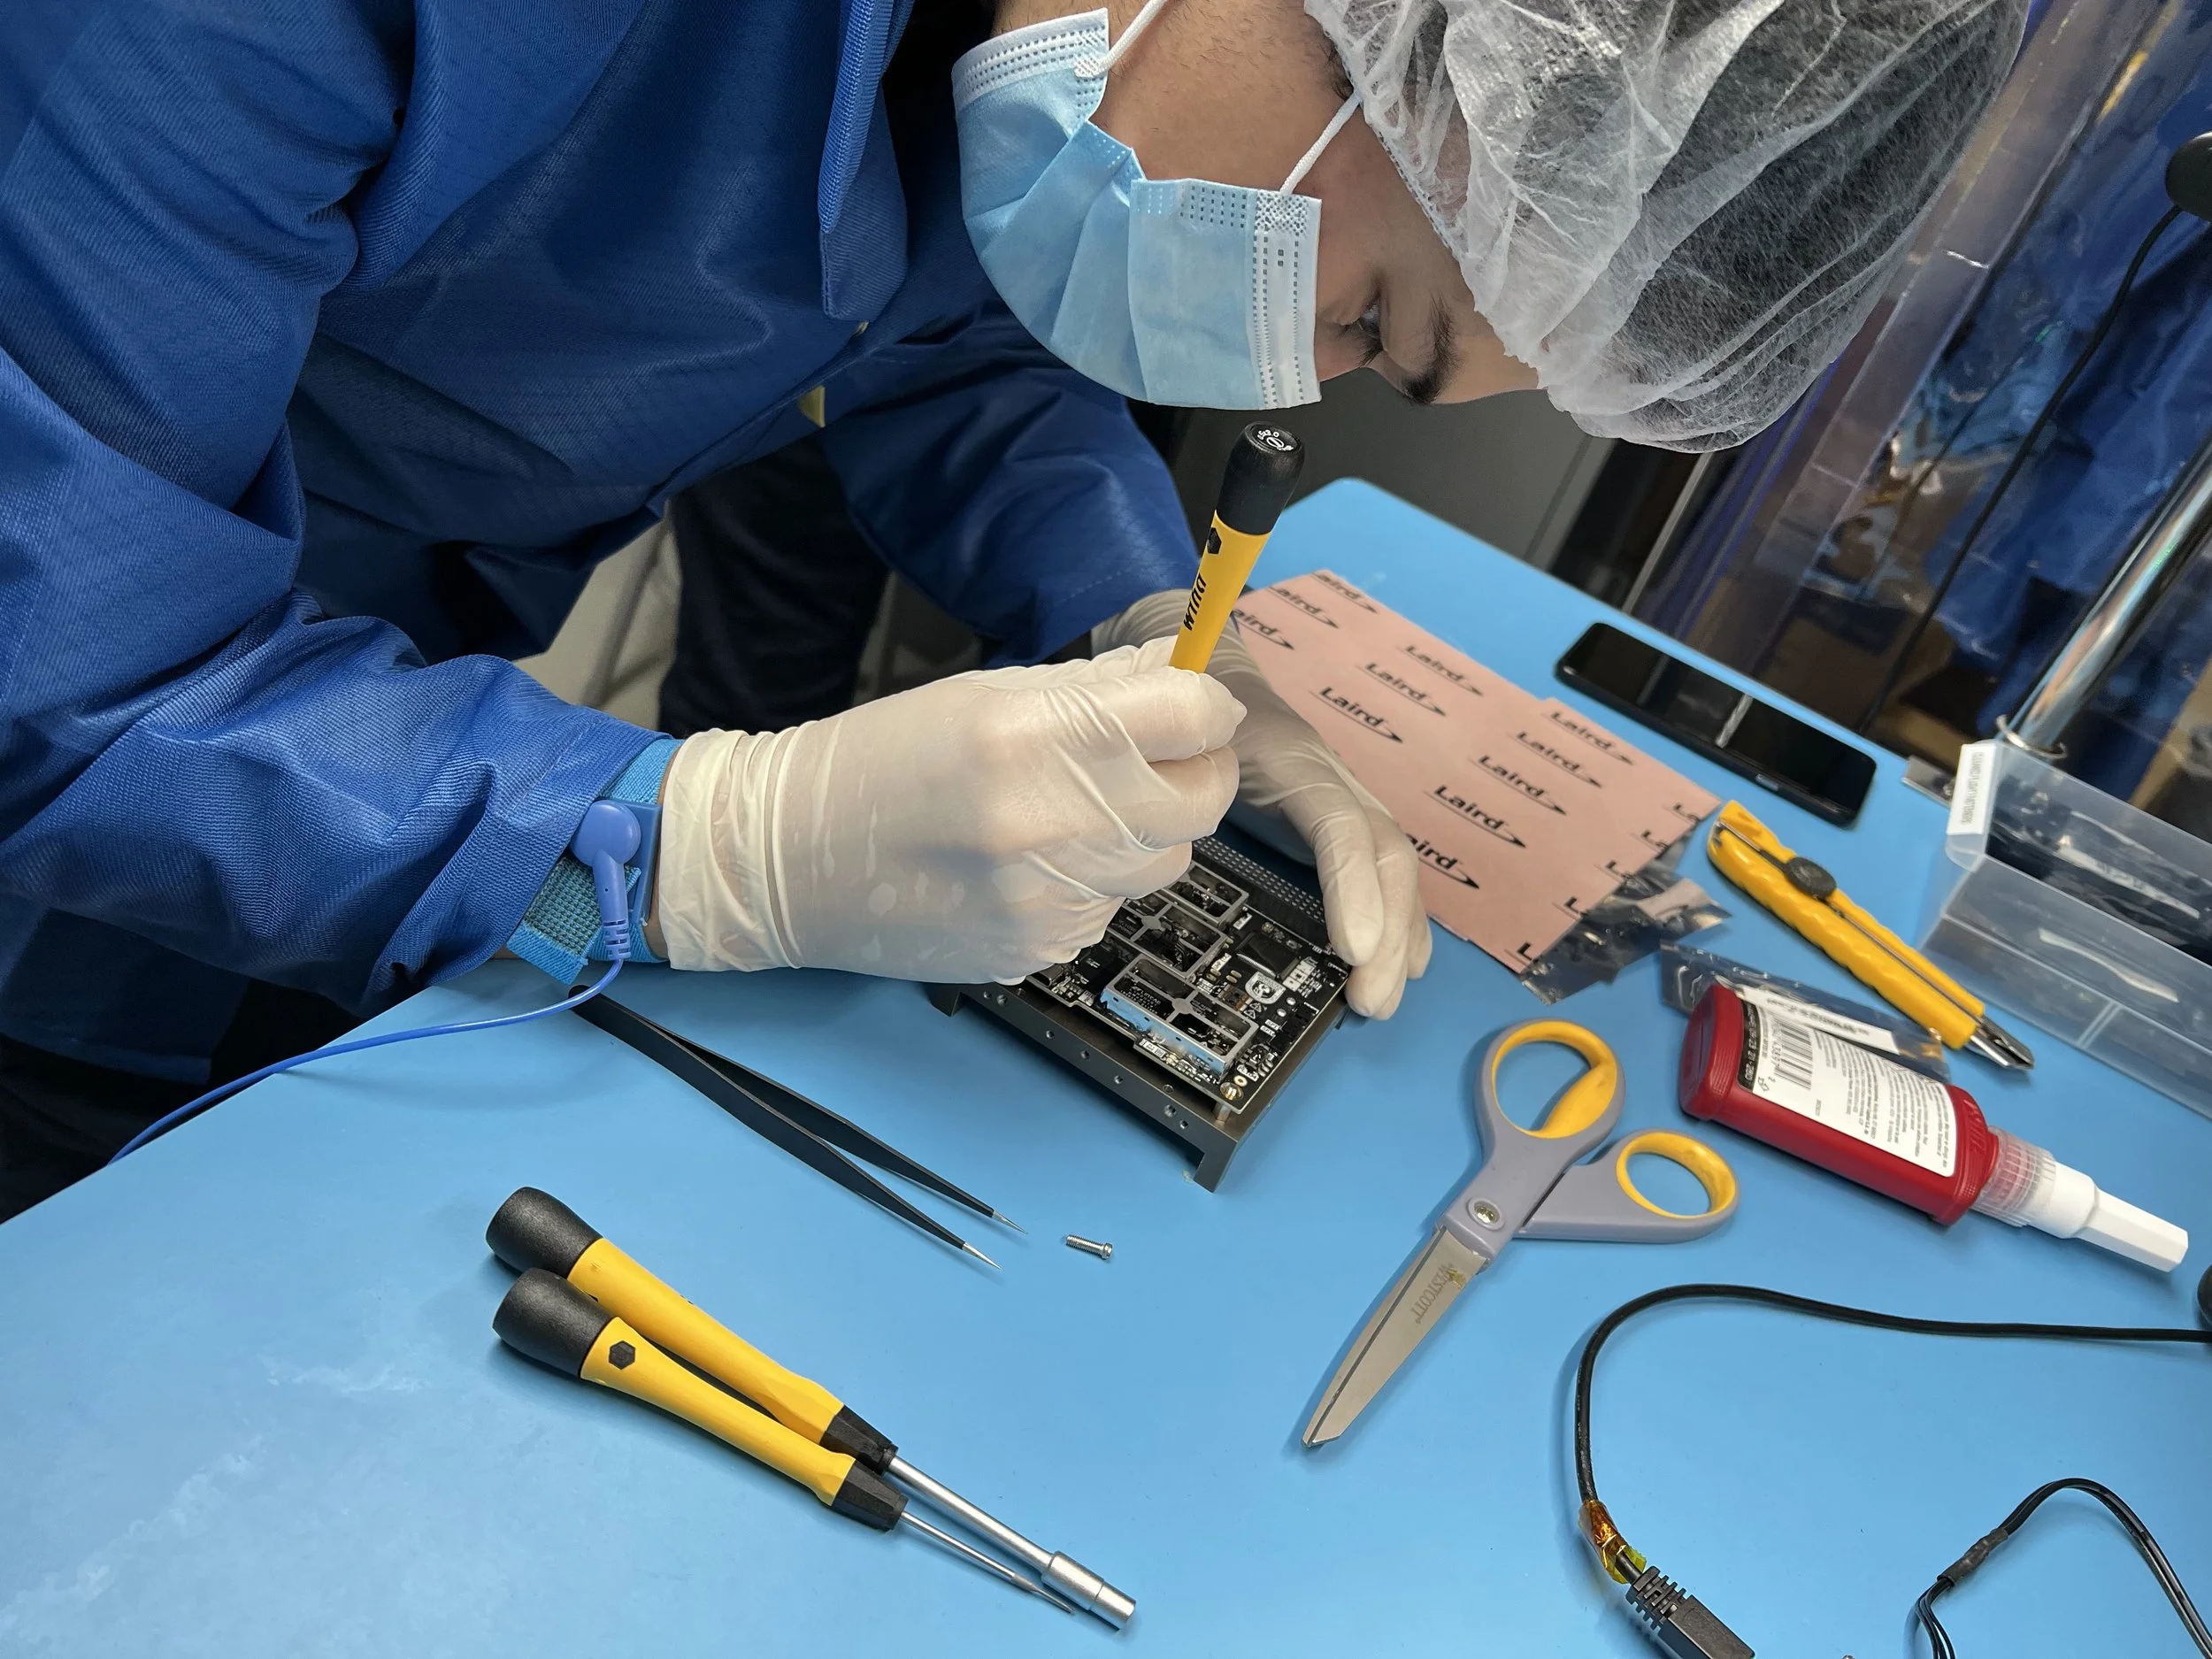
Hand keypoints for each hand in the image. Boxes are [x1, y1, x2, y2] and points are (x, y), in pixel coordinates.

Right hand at [652, 638, 1242, 982]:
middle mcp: (1053, 824)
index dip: (1206, 705)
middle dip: (1194, 769)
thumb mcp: (983, 694)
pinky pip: (1112, 907)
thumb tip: (1180, 670)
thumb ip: (1094, 686)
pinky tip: (1029, 864)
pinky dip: (1092, 881)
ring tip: (1071, 811)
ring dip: (1143, 830)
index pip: (1193, 718)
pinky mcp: (1039, 951)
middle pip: (1204, 798)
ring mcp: (1049, 899)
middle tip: (1153, 755)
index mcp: (1036, 737)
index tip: (1193, 704)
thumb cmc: (877, 762)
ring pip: (1165, 859)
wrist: (786, 862)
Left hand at [1096, 591, 1429, 1016]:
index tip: (1354, 951)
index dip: (1353, 886)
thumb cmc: (1192, 715)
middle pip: (1384, 855)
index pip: (1342, 826)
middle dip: (1389, 931)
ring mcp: (1344, 801)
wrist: (1214, 671)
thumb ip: (1177, 776)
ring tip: (1381, 1000)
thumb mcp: (1182, 737)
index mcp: (1296, 762)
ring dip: (1399, 937)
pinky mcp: (1338, 823)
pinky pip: (1382, 872)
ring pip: (1393, 868)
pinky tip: (1400, 965)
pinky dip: (1398, 922)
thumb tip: (1161, 835)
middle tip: (1370, 1002)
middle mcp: (1334, 782)